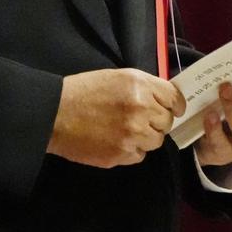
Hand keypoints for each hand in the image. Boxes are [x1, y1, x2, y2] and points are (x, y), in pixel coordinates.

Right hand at [47, 68, 185, 167]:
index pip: (174, 98)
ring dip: (145, 136)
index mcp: (139, 85)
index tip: (172, 108)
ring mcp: (132, 134)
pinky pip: (140, 155)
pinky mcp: (122, 155)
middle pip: (167, 121)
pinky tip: (115, 140)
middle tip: (139, 118)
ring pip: (156, 141)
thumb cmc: (84, 90)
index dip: (174, 104)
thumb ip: (144, 87)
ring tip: (126, 129)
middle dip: (156, 120)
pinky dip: (132, 149)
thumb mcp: (117, 77)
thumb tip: (165, 101)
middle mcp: (140, 109)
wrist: (56, 113)